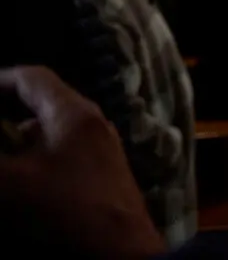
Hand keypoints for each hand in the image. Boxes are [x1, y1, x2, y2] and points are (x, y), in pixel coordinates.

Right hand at [0, 66, 163, 257]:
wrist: (121, 254)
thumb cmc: (66, 210)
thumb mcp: (8, 183)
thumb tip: (2, 155)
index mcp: (74, 114)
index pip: (33, 78)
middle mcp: (92, 127)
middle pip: (40, 107)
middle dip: (5, 118)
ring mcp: (100, 153)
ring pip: (48, 138)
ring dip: (17, 146)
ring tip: (3, 161)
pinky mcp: (101, 180)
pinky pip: (60, 162)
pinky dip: (32, 167)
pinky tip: (17, 189)